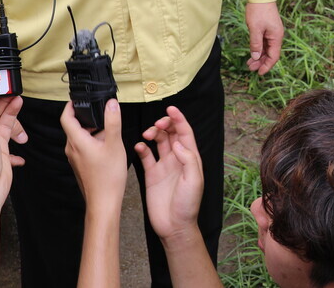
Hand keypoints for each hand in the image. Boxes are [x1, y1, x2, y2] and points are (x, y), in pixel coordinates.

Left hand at [60, 99, 127, 211]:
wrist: (103, 201)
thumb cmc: (108, 176)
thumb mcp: (114, 144)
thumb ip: (113, 121)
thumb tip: (111, 103)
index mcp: (77, 141)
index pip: (66, 117)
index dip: (71, 105)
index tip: (78, 99)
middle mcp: (72, 149)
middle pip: (74, 126)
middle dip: (88, 118)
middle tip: (102, 113)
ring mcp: (75, 158)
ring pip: (80, 137)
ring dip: (93, 130)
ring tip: (109, 131)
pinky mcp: (80, 165)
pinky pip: (84, 147)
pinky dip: (93, 141)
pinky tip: (108, 146)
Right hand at [135, 106, 203, 242]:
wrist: (174, 226)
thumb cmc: (188, 205)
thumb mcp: (194, 181)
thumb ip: (188, 160)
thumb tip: (178, 143)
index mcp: (190, 158)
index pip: (185, 133)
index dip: (179, 119)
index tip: (170, 108)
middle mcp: (177, 159)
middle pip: (171, 133)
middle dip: (164, 124)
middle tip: (157, 125)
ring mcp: (164, 166)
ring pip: (158, 141)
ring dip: (153, 133)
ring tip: (148, 134)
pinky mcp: (151, 174)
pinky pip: (146, 156)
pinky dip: (142, 148)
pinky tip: (139, 146)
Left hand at [245, 1, 282, 73]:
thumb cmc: (258, 11)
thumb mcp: (255, 29)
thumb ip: (256, 44)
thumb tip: (255, 57)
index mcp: (276, 37)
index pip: (274, 56)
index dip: (267, 66)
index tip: (259, 73)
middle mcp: (276, 36)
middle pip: (270, 54)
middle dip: (261, 62)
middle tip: (250, 68)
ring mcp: (272, 33)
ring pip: (267, 49)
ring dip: (259, 57)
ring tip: (249, 63)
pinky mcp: (268, 29)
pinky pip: (264, 43)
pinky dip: (258, 49)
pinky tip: (252, 53)